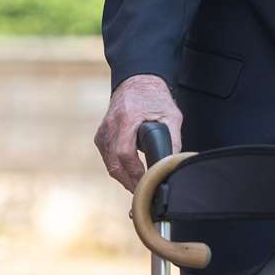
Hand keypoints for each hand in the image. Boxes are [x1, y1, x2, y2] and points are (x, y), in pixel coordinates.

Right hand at [94, 74, 183, 191]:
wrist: (137, 81)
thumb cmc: (155, 97)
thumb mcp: (172, 115)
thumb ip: (173, 139)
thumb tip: (174, 163)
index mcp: (127, 119)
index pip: (125, 153)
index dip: (134, 173)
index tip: (145, 184)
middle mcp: (110, 125)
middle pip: (114, 163)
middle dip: (128, 181)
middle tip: (142, 193)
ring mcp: (103, 130)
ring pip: (109, 163)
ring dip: (123, 177)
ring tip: (137, 187)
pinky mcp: (101, 134)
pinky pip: (107, 157)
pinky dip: (117, 168)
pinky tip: (129, 174)